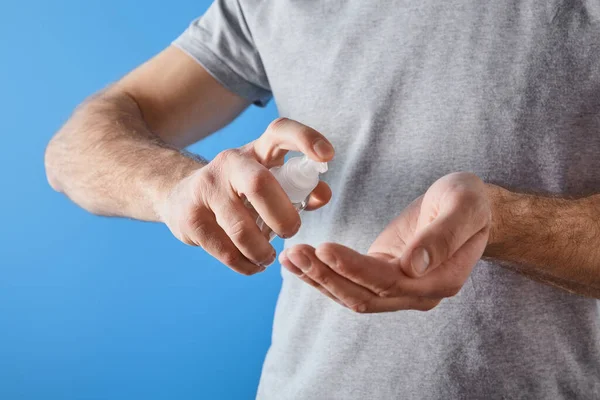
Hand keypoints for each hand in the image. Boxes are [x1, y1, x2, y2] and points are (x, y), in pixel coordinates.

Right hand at [160, 118, 333, 274]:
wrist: (181, 198)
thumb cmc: (240, 192)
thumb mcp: (269, 182)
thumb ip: (301, 188)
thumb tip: (323, 195)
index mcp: (257, 150)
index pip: (280, 131)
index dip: (305, 139)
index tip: (327, 156)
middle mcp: (230, 162)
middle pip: (259, 184)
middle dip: (283, 217)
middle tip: (291, 232)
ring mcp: (206, 188)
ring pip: (241, 229)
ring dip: (261, 251)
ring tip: (267, 257)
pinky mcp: (190, 217)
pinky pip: (226, 250)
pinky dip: (245, 264)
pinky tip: (251, 265)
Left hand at [280, 172, 490, 311]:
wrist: (471, 210)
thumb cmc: (470, 203)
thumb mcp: (464, 207)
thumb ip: (443, 236)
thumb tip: (413, 266)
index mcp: (440, 279)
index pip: (388, 281)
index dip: (353, 268)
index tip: (323, 248)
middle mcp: (418, 293)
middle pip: (364, 295)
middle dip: (325, 276)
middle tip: (294, 253)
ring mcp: (400, 290)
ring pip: (352, 295)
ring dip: (318, 279)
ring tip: (289, 258)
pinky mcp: (384, 278)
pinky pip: (350, 284)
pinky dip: (323, 276)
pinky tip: (299, 263)